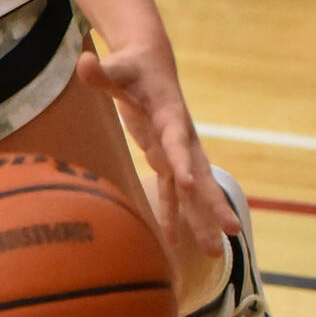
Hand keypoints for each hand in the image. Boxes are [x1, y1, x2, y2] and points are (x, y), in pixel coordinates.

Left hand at [77, 34, 238, 257]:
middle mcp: (181, 138)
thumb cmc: (131, 67)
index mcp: (171, 115)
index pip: (177, 142)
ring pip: (194, 191)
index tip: (189, 185)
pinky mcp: (166, 159)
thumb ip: (101, 71)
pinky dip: (174, 216)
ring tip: (216, 254)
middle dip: (214, 203)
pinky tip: (176, 244)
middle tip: (231, 230)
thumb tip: (84, 62)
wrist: (150, 64)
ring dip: (203, 220)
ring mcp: (177, 152)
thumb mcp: (116, 67)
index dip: (182, 162)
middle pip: (201, 174)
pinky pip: (173, 193)